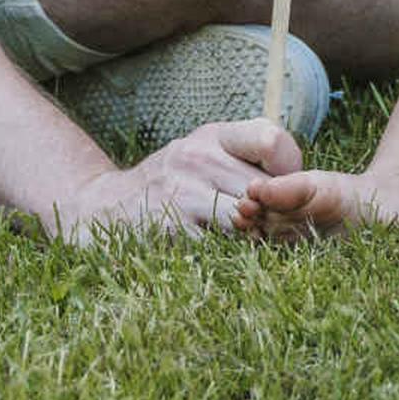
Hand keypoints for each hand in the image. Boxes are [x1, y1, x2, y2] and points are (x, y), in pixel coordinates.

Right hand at [48, 119, 304, 243]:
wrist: (101, 208)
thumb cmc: (170, 184)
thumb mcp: (203, 154)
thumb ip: (247, 159)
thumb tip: (297, 184)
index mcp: (214, 136)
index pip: (273, 140)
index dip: (290, 172)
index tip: (284, 194)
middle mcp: (198, 157)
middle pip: (265, 191)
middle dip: (277, 217)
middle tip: (280, 235)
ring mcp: (182, 192)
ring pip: (245, 221)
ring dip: (256, 240)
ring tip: (255, 248)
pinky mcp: (169, 228)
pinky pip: (217, 249)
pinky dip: (230, 259)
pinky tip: (229, 263)